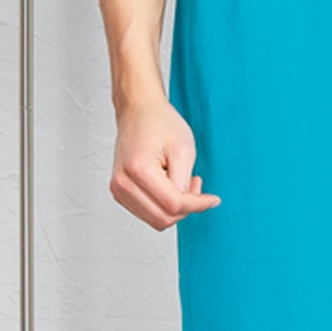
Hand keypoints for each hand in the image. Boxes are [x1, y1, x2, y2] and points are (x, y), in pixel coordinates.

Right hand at [110, 98, 220, 229]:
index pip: (173, 204)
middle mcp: (122, 183)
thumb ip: (185, 182)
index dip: (198, 205)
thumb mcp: (183, 150)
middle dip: (186, 209)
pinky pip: (147, 213)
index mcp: (138, 169)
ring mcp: (118, 189)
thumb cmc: (159, 122)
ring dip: (175, 209)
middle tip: (196, 186)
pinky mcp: (119, 192)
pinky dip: (163, 207)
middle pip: (163, 218)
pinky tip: (170, 186)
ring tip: (183, 182)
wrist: (138, 110)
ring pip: (155, 220)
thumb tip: (190, 206)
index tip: (213, 200)